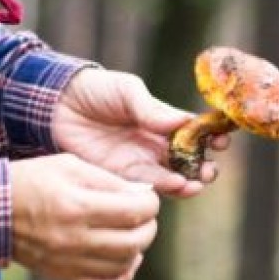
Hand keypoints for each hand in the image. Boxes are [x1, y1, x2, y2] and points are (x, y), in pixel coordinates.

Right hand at [9, 154, 159, 279]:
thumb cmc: (30, 181)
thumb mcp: (68, 166)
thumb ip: (108, 180)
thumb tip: (141, 194)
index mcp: (77, 205)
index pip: (134, 211)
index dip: (150, 204)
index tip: (147, 199)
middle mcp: (75, 238)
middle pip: (134, 241)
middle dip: (148, 227)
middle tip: (145, 217)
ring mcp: (69, 262)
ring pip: (124, 265)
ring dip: (137, 249)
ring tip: (133, 234)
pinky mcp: (64, 277)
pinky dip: (122, 276)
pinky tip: (125, 260)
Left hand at [51, 67, 229, 198]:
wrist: (56, 105)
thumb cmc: (95, 90)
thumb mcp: (127, 91)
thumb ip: (152, 109)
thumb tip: (183, 122)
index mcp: (162, 121)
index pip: (194, 133)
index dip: (211, 138)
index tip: (222, 140)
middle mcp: (155, 144)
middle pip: (189, 161)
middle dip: (204, 167)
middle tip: (210, 170)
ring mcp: (140, 162)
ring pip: (173, 178)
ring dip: (189, 183)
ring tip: (196, 183)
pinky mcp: (122, 177)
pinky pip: (149, 187)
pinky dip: (165, 189)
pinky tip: (176, 186)